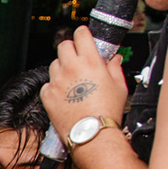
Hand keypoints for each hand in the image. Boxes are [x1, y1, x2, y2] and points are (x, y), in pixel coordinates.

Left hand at [41, 26, 128, 143]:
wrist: (92, 134)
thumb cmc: (106, 112)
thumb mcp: (119, 86)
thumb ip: (115, 67)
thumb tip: (115, 59)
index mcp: (90, 61)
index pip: (81, 34)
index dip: (83, 34)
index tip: (84, 37)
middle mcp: (71, 68)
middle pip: (63, 45)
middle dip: (71, 49)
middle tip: (78, 58)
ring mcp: (57, 81)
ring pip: (54, 64)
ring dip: (62, 68)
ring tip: (73, 80)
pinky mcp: (47, 95)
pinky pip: (47, 84)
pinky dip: (54, 86)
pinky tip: (65, 94)